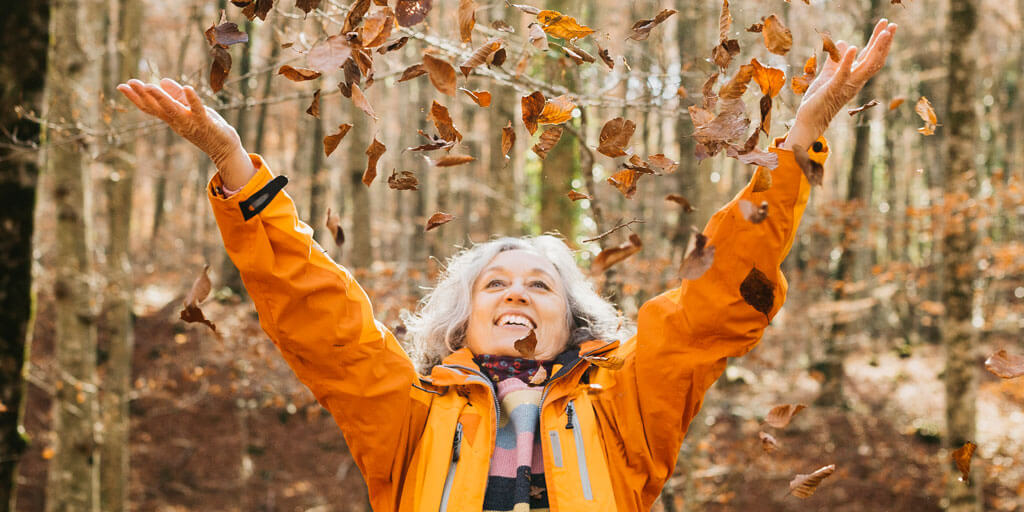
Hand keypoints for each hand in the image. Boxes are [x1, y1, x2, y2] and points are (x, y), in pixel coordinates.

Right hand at [116, 78, 253, 188]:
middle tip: (128, 83)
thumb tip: (162, 81)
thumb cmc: (207, 128)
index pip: (150, 107)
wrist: (224, 150)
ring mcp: (191, 123)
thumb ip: (177, 95)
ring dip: (161, 98)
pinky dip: (193, 100)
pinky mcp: (206, 122)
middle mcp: (178, 121)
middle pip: (156, 108)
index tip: (121, 86)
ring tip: (149, 86)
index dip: (136, 98)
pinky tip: (188, 88)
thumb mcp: (189, 109)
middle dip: (142, 96)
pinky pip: (198, 110)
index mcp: (172, 118)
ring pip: (172, 109)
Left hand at [783, 20, 897, 149]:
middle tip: (893, 24)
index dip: (879, 40)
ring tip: (884, 32)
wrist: (810, 119)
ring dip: (876, 48)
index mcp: (854, 76)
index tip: (886, 24)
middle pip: (875, 59)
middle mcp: (855, 81)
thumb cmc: (819, 99)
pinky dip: (848, 61)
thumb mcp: (827, 74)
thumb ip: (835, 60)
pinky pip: (843, 74)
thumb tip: (842, 41)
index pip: (871, 56)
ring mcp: (846, 85)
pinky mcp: (833, 89)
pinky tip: (852, 47)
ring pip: (867, 66)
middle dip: (884, 42)